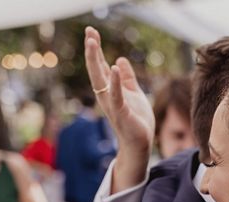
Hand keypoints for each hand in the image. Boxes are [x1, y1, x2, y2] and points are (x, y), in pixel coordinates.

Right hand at [84, 26, 154, 189]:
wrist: (140, 143)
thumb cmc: (136, 120)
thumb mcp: (134, 94)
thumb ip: (128, 78)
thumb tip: (120, 60)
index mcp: (110, 90)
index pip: (101, 66)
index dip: (96, 50)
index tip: (92, 32)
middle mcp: (106, 95)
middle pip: (96, 69)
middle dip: (92, 51)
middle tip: (88, 31)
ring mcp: (112, 104)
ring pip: (101, 79)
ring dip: (96, 61)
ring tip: (93, 42)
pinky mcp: (121, 112)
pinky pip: (116, 95)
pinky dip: (116, 82)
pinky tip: (115, 67)